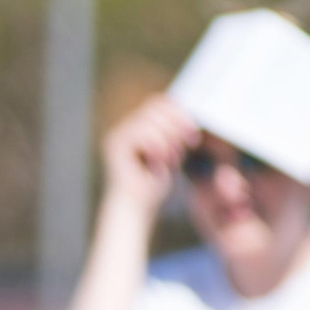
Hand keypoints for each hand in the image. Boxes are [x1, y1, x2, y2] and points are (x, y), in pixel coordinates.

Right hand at [99, 94, 200, 229]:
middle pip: (155, 106)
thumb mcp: (168, 152)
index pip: (158, 102)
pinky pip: (142, 133)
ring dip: (168, 137)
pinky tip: (161, 161)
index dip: (179, 111)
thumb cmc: (151, 184)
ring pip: (150, 119)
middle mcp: (122, 127)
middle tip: (190, 141)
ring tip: (173, 157)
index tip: (194, 131)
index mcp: (134, 126)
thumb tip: (186, 113)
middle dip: (177, 122)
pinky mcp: (115, 145)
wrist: (135, 207)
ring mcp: (116, 135)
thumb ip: (172, 133)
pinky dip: (158, 146)